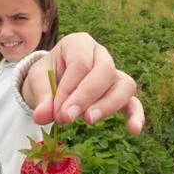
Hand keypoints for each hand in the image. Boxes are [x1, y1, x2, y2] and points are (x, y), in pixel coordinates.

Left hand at [22, 33, 144, 133]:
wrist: (53, 80)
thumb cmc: (47, 76)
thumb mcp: (38, 80)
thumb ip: (41, 96)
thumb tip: (41, 117)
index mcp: (79, 43)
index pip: (80, 63)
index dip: (69, 88)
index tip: (56, 111)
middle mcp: (101, 54)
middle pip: (105, 71)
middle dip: (86, 96)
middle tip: (67, 118)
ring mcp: (114, 73)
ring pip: (123, 85)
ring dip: (107, 105)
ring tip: (88, 120)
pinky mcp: (120, 94)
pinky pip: (134, 102)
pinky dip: (136, 115)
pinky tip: (133, 129)